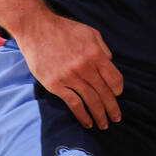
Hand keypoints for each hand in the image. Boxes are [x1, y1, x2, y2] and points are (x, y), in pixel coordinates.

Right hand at [17, 11, 123, 129]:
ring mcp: (70, 77)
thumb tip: (111, 65)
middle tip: (117, 118)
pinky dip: (82, 116)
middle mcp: (85, 67)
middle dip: (112, 108)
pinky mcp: (56, 85)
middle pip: (104, 93)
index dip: (118, 90)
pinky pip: (74, 104)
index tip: (117, 95)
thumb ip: (103, 49)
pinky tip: (88, 123)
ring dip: (100, 115)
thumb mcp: (91, 33)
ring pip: (91, 101)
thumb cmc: (65, 30)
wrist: (37, 29)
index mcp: (96, 54)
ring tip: (104, 125)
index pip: (114, 78)